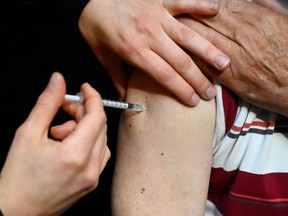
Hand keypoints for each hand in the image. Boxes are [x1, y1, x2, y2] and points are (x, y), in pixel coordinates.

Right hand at [0, 72, 109, 215]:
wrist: (16, 211)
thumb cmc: (17, 178)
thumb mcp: (28, 134)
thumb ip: (47, 104)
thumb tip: (58, 80)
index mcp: (75, 155)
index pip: (96, 116)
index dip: (92, 97)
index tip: (84, 88)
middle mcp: (90, 168)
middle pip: (100, 126)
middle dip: (84, 111)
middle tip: (64, 108)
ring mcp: (93, 177)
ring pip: (101, 139)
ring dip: (84, 127)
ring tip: (58, 132)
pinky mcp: (92, 182)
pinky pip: (100, 154)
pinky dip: (88, 142)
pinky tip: (69, 144)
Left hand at [79, 0, 229, 105]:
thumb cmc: (96, 29)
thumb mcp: (103, 58)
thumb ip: (118, 80)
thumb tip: (128, 100)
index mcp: (135, 51)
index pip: (164, 75)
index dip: (181, 90)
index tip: (193, 102)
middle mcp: (150, 35)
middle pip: (180, 61)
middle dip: (197, 79)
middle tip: (211, 93)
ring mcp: (157, 15)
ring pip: (187, 35)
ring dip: (207, 49)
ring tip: (224, 63)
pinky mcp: (159, 0)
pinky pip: (183, 1)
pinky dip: (199, 5)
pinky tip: (216, 10)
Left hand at [178, 0, 287, 115]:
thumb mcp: (285, 22)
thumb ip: (266, 8)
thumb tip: (252, 0)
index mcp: (256, 19)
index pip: (221, 6)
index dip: (201, 4)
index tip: (187, 3)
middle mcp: (243, 36)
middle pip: (206, 22)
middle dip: (186, 16)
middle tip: (169, 15)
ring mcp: (236, 57)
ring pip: (203, 42)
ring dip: (183, 35)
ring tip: (167, 31)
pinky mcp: (232, 78)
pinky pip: (205, 65)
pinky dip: (191, 58)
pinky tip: (177, 54)